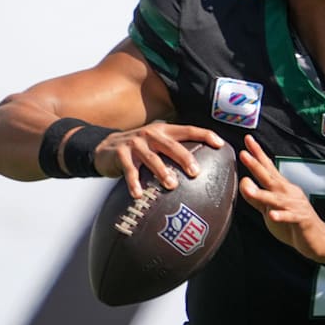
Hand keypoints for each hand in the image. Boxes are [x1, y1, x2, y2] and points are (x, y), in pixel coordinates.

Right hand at [92, 123, 224, 198]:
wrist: (104, 148)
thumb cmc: (140, 149)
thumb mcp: (157, 144)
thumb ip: (175, 150)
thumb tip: (203, 169)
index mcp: (164, 130)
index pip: (188, 130)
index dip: (205, 135)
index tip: (220, 144)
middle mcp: (151, 134)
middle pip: (172, 145)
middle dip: (185, 158)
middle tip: (196, 172)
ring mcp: (135, 143)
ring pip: (152, 159)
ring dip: (162, 172)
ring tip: (172, 185)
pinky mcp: (120, 154)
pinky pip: (130, 171)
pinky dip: (134, 183)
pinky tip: (139, 195)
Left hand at [238, 135, 324, 262]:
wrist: (316, 239)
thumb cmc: (292, 223)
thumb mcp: (270, 209)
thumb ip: (257, 198)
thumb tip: (243, 183)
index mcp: (281, 188)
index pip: (268, 168)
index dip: (258, 155)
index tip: (247, 141)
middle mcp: (289, 193)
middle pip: (270, 177)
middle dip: (257, 165)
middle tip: (244, 154)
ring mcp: (296, 206)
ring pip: (277, 199)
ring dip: (263, 194)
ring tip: (249, 190)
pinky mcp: (302, 220)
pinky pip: (290, 217)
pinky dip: (282, 216)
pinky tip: (273, 216)